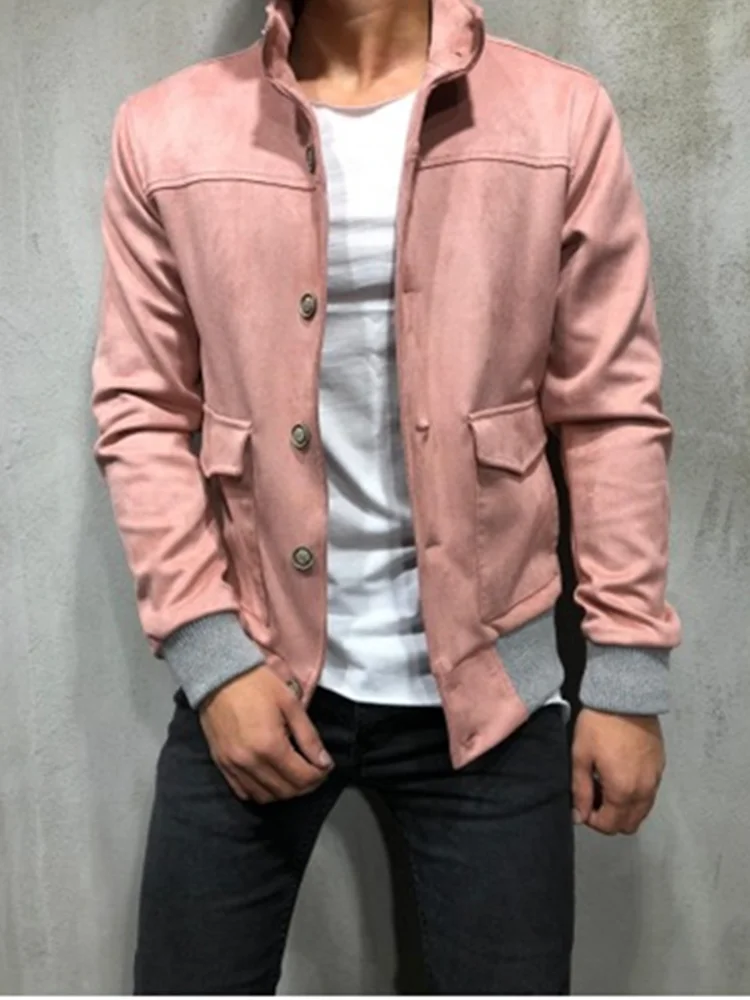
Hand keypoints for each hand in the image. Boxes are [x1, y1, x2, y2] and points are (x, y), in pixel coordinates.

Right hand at [199, 666, 333, 803]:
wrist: (218, 675)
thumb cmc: (257, 683)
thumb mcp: (291, 703)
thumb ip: (308, 737)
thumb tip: (323, 762)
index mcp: (270, 746)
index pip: (302, 778)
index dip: (319, 775)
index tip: (325, 766)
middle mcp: (250, 762)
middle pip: (285, 791)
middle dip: (305, 785)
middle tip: (314, 771)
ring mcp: (233, 766)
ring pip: (265, 797)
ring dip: (284, 791)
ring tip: (294, 775)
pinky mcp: (221, 765)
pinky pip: (244, 792)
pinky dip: (261, 791)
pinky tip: (270, 778)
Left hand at [571, 709, 665, 834]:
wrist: (626, 698)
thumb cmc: (599, 726)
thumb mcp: (581, 757)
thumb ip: (581, 790)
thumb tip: (579, 815)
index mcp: (623, 791)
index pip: (610, 825)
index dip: (592, 821)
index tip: (582, 806)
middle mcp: (644, 791)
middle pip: (629, 824)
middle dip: (610, 819)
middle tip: (594, 799)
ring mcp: (656, 780)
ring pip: (641, 811)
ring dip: (624, 808)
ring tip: (606, 786)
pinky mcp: (661, 767)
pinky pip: (649, 794)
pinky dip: (635, 795)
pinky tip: (621, 775)